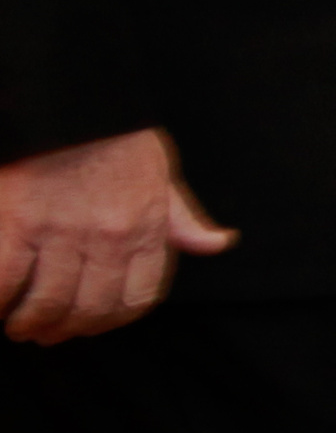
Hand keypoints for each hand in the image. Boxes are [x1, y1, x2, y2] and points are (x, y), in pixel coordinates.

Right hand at [0, 129, 234, 344]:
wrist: (73, 99)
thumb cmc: (117, 137)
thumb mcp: (162, 174)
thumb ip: (182, 218)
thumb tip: (217, 243)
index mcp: (145, 228)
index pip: (138, 297)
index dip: (110, 320)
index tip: (87, 325)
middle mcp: (109, 237)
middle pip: (90, 309)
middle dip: (65, 329)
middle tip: (42, 333)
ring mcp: (62, 231)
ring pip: (48, 302)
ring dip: (29, 322)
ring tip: (17, 325)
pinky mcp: (18, 221)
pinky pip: (6, 279)